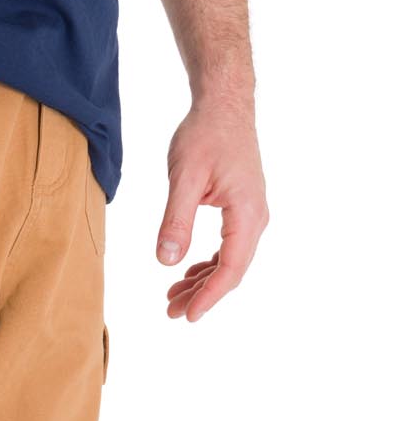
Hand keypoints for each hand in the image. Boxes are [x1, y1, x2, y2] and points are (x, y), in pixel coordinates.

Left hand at [157, 98, 268, 321]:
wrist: (223, 105)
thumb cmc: (205, 134)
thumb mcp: (185, 178)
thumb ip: (176, 221)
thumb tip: (166, 261)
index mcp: (246, 213)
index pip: (231, 267)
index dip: (209, 295)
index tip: (188, 315)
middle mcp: (255, 217)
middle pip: (231, 269)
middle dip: (202, 294)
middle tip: (171, 312)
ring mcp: (250, 213)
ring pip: (229, 260)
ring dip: (202, 281)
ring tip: (172, 297)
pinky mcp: (240, 209)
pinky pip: (228, 247)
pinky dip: (208, 264)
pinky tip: (187, 272)